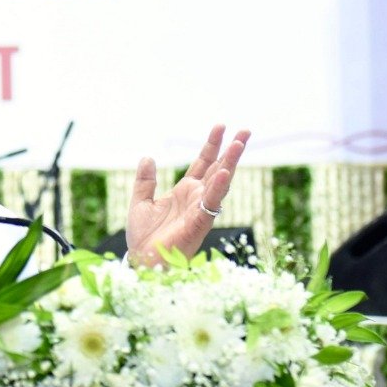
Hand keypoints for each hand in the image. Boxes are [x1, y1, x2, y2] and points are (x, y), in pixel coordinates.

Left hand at [126, 125, 248, 267]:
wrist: (143, 260)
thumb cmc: (144, 236)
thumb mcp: (140, 201)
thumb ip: (145, 181)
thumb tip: (148, 157)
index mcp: (185, 191)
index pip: (203, 163)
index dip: (212, 145)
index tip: (221, 126)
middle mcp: (197, 197)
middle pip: (218, 168)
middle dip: (232, 150)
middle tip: (246, 130)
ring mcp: (200, 209)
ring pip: (220, 183)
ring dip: (230, 163)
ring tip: (239, 144)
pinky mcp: (199, 223)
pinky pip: (211, 203)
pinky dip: (217, 187)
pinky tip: (224, 172)